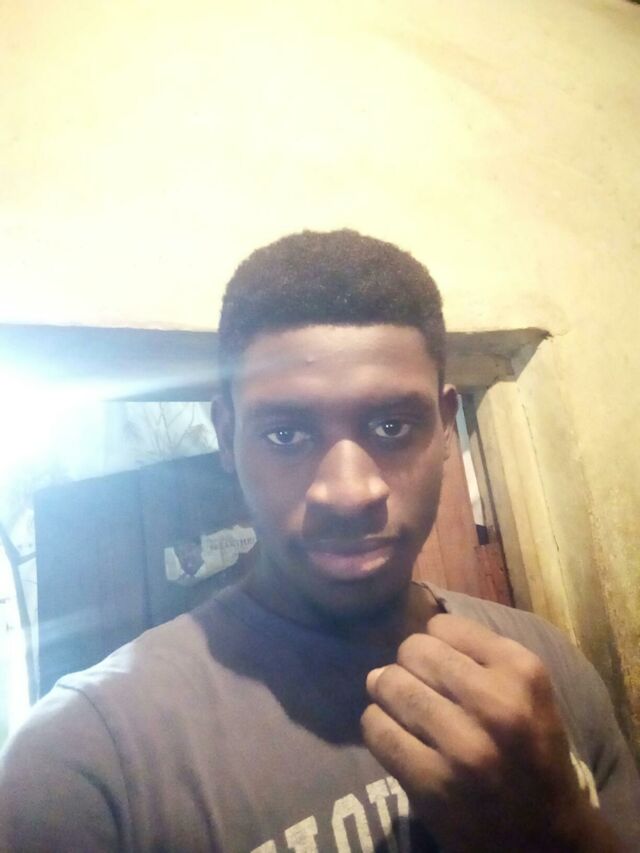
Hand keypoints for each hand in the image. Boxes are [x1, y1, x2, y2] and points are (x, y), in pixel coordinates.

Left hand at [362, 614, 620, 852]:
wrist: (544, 836)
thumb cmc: (531, 751)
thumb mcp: (526, 690)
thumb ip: (479, 653)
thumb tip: (413, 628)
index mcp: (523, 671)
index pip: (443, 626)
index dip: (435, 643)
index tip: (441, 664)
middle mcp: (495, 704)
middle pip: (413, 651)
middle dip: (408, 665)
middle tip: (417, 686)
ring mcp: (463, 746)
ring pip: (390, 684)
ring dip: (388, 693)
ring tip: (402, 707)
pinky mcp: (432, 782)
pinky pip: (376, 728)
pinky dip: (376, 725)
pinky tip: (393, 734)